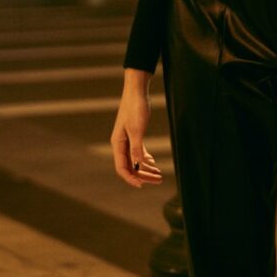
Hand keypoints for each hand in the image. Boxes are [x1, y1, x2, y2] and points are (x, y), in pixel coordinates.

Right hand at [110, 69, 162, 188]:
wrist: (137, 90)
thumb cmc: (135, 108)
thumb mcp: (137, 129)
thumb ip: (136, 148)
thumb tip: (137, 165)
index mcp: (117, 143)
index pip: (122, 168)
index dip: (131, 178)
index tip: (142, 185)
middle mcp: (120, 143)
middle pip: (130, 166)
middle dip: (143, 175)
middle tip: (158, 180)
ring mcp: (126, 139)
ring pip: (135, 160)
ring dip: (146, 168)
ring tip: (159, 174)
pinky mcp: (133, 134)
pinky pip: (138, 152)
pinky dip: (145, 159)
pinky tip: (153, 163)